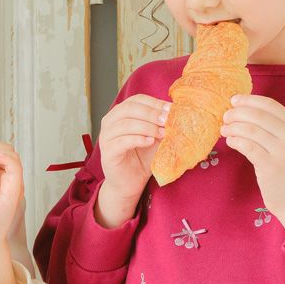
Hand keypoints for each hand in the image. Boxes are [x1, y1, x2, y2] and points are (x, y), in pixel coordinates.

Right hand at [95, 94, 168, 226]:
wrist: (130, 183)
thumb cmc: (142, 158)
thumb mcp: (155, 137)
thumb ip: (161, 125)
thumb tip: (178, 113)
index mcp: (120, 113)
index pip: (136, 100)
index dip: (154, 103)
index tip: (171, 110)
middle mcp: (110, 122)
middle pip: (129, 108)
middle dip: (151, 113)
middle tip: (167, 120)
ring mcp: (106, 137)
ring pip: (125, 124)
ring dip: (147, 126)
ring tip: (162, 133)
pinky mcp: (107, 153)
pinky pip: (122, 142)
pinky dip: (138, 139)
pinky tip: (150, 142)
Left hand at [220, 94, 284, 241]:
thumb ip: (271, 128)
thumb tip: (242, 111)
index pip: (270, 104)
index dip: (249, 100)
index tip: (234, 100)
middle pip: (257, 115)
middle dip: (237, 113)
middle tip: (225, 117)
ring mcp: (282, 151)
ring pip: (250, 130)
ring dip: (232, 127)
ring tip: (224, 130)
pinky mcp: (270, 166)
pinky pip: (247, 147)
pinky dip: (235, 141)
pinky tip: (230, 142)